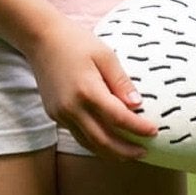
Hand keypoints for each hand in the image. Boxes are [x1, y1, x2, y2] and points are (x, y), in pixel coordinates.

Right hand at [28, 18, 159, 159]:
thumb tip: (138, 104)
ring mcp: (60, 113)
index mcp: (87, 90)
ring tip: (127, 155)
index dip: (138, 128)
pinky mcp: (54, 114)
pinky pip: (77, 134)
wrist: (41, 39)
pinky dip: (94, 143)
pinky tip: (106, 141)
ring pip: (88, 143)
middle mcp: (72, 107)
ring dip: (109, 153)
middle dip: (125, 150)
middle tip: (143, 153)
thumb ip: (121, 82)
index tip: (154, 131)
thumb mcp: (105, 55)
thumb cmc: (75, 42)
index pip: (118, 117)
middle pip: (103, 140)